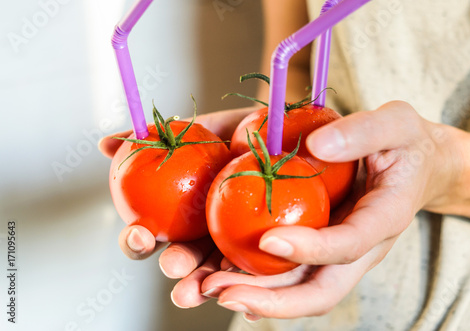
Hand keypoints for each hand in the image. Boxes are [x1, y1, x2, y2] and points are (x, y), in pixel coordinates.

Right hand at [98, 106, 256, 306]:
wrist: (283, 133)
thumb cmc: (239, 132)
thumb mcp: (199, 128)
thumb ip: (155, 138)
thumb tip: (104, 144)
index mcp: (178, 214)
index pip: (147, 235)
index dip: (136, 241)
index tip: (139, 233)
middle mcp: (202, 233)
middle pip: (180, 259)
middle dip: (173, 267)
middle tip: (174, 265)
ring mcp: (231, 245)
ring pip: (213, 273)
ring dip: (202, 286)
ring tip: (202, 290)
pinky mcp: (263, 252)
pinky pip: (253, 272)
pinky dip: (247, 283)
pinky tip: (246, 291)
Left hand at [197, 100, 463, 318]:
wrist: (414, 165)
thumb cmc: (406, 142)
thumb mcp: (397, 123)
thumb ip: (365, 131)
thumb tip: (318, 144)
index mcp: (383, 219)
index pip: (348, 244)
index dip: (310, 249)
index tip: (268, 241)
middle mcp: (360, 249)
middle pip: (319, 290)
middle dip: (271, 300)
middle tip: (221, 291)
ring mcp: (338, 254)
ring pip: (297, 288)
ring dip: (252, 295)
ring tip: (206, 287)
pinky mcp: (320, 248)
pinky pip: (289, 272)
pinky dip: (254, 278)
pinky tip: (218, 272)